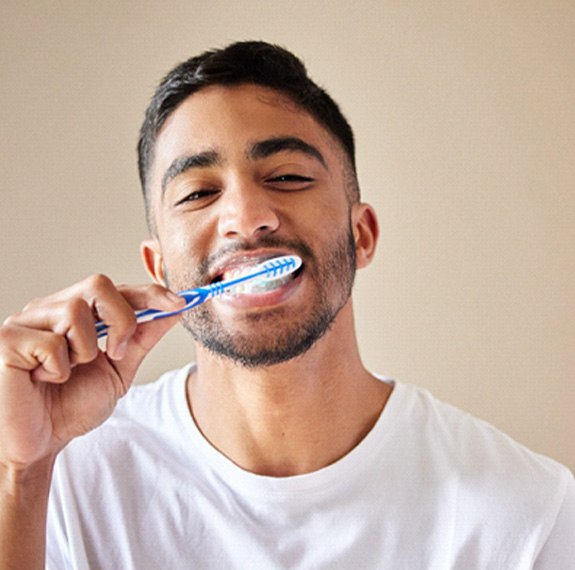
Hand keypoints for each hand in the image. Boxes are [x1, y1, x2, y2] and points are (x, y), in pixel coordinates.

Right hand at [0, 274, 184, 469]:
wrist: (41, 443)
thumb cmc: (72, 405)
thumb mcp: (119, 369)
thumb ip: (143, 337)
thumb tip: (175, 309)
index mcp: (77, 313)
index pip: (118, 289)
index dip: (150, 293)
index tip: (180, 303)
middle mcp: (51, 308)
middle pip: (98, 284)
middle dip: (121, 320)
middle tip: (116, 353)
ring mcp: (26, 321)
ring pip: (76, 312)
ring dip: (84, 352)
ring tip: (68, 372)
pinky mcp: (8, 340)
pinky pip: (51, 343)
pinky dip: (58, 370)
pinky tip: (44, 380)